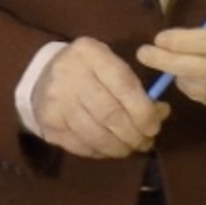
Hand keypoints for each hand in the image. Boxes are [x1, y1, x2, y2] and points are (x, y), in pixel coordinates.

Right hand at [30, 36, 169, 157]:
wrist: (44, 75)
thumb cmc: (89, 70)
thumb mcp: (111, 65)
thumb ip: (136, 87)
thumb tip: (161, 113)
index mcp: (90, 53)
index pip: (124, 86)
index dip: (143, 111)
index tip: (154, 127)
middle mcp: (69, 75)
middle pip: (109, 114)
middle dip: (133, 134)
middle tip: (146, 142)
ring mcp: (55, 101)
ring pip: (94, 133)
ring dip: (118, 147)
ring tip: (131, 148)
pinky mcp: (48, 123)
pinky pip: (80, 145)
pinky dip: (100, 151)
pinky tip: (109, 149)